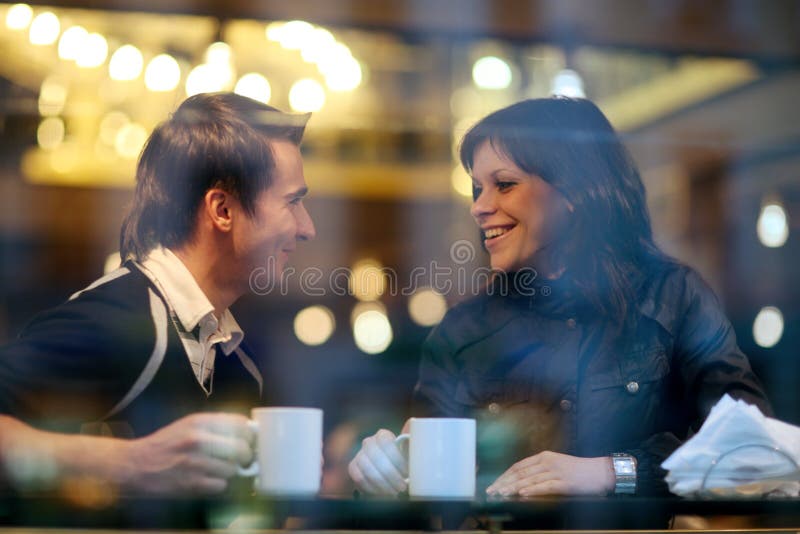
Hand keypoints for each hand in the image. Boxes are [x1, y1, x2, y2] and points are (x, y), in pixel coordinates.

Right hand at [122, 413, 254, 494]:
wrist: (134, 465)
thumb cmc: (166, 444)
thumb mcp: (189, 425)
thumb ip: (216, 425)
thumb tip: (247, 430)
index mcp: (200, 421)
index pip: (241, 424)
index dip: (249, 434)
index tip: (247, 440)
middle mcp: (199, 439)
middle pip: (242, 448)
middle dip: (245, 456)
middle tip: (239, 459)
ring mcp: (195, 463)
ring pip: (233, 469)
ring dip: (229, 472)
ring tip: (216, 469)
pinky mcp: (191, 484)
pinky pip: (221, 486)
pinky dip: (218, 485)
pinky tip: (207, 480)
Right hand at [347, 429, 407, 495]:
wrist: (387, 470)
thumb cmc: (401, 461)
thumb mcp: (408, 452)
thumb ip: (411, 443)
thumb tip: (413, 425)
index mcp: (382, 435)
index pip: (386, 442)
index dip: (397, 459)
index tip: (407, 472)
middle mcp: (369, 442)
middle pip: (377, 458)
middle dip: (391, 475)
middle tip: (402, 487)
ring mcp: (359, 455)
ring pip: (368, 469)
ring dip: (382, 484)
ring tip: (394, 492)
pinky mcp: (353, 467)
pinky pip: (359, 478)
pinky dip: (372, 488)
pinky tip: (382, 493)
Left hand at [486, 451, 614, 496]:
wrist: (601, 472)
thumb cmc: (579, 471)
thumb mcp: (557, 465)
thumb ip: (540, 472)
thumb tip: (522, 484)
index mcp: (544, 456)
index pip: (519, 466)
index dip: (505, 475)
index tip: (494, 484)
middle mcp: (548, 462)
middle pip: (521, 473)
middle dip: (504, 482)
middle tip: (492, 491)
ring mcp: (556, 472)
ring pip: (529, 479)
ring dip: (513, 487)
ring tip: (501, 494)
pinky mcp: (565, 482)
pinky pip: (544, 486)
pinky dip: (532, 490)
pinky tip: (522, 494)